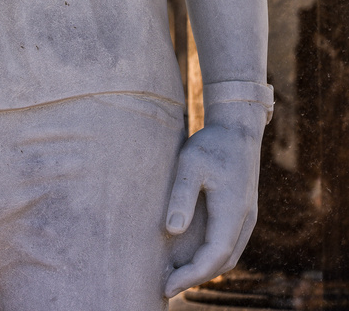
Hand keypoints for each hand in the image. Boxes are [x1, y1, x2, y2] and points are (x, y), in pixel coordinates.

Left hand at [164, 103, 264, 298]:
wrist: (237, 128)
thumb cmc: (212, 144)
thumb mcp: (190, 164)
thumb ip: (181, 195)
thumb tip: (172, 229)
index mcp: (232, 211)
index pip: (213, 256)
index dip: (190, 275)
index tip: (167, 286)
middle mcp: (244, 220)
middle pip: (222, 262)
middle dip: (195, 277)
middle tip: (166, 285)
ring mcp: (247, 217)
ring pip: (229, 256)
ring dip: (204, 269)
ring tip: (176, 274)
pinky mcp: (244, 212)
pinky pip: (230, 244)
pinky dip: (212, 256)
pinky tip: (191, 254)